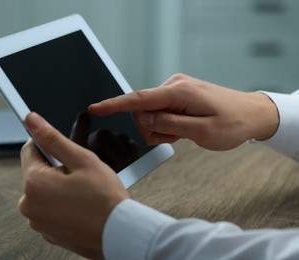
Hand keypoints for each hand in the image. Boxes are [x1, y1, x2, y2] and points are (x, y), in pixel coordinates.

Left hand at [18, 112, 128, 258]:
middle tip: (80, 174)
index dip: (48, 144)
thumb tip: (31, 120)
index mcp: (34, 183)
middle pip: (37, 171)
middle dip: (55, 167)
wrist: (120, 234)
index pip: (29, 149)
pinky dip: (61, 203)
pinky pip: (49, 208)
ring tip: (83, 192)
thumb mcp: (81, 160)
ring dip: (58, 185)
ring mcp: (37, 221)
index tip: (63, 148)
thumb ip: (53, 138)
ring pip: (44, 190)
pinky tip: (80, 205)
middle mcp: (29, 205)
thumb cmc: (105, 199)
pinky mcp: (47, 231)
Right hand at [89, 73, 278, 150]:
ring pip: (151, 113)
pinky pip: (160, 111)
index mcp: (179, 92)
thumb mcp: (202, 132)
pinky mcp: (178, 94)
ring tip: (183, 133)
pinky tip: (183, 127)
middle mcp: (174, 85)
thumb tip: (143, 119)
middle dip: (152, 128)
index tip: (95, 108)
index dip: (114, 105)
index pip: (139, 99)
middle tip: (176, 138)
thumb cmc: (233, 124)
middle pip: (143, 110)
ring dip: (161, 128)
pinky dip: (166, 123)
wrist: (252, 114)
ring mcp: (176, 88)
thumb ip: (169, 124)